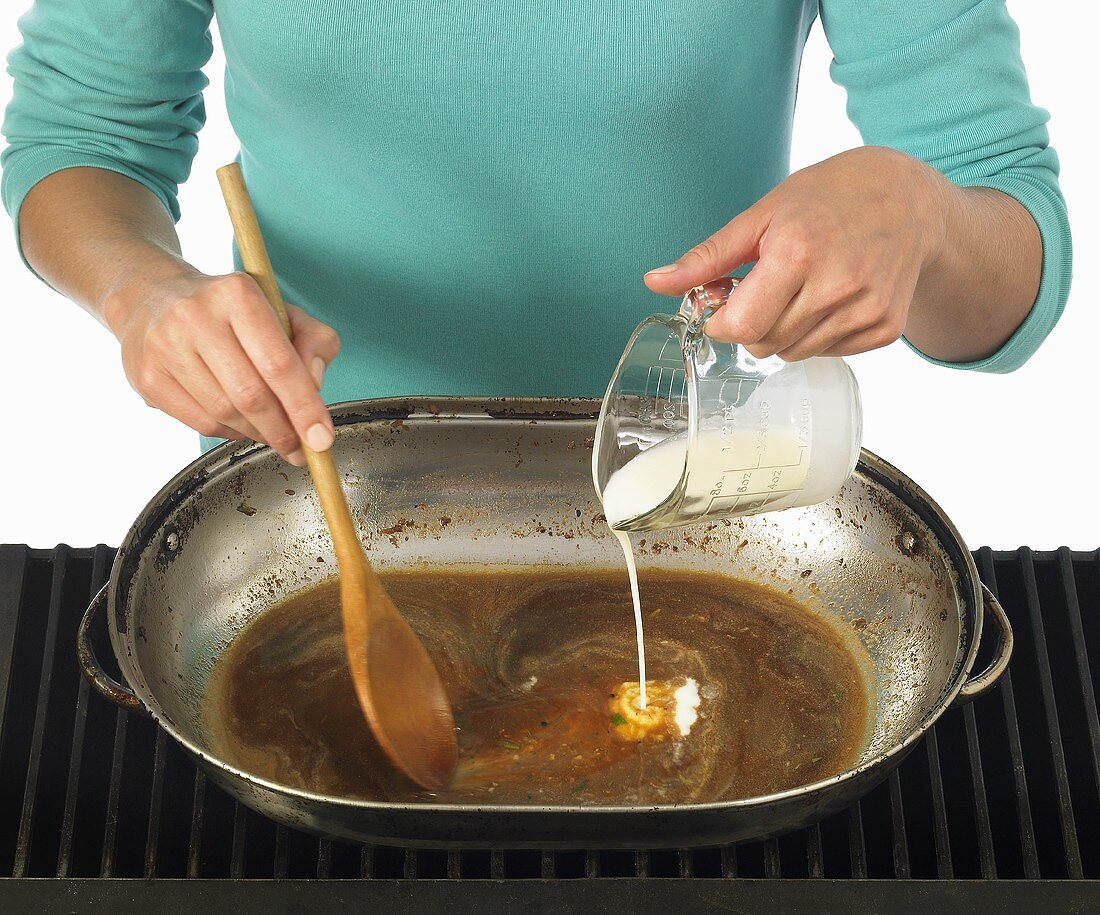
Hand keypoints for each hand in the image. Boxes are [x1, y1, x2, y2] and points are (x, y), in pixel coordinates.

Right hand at [105, 270, 340, 464]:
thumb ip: (315, 341)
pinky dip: (230, 432)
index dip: (304, 407)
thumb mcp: (282, 310)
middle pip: (251, 395)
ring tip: (271, 431)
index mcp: (238, 295)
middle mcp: (196, 317)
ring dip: (257, 433)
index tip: (321, 439)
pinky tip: (240, 423)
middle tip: (300, 447)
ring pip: (225, 413)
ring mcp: (165, 347)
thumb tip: (314, 385)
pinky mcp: (147, 376)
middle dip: (283, 430)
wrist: (152, 297)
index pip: (279, 363)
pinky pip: (201, 422)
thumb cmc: (230, 310)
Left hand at [644, 146, 947, 360]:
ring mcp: (865, 310)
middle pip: (764, 345)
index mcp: (797, 253)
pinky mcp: (884, 329)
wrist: (908, 198)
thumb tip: (654, 282)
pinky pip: (828, 352)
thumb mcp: (762, 214)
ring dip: (784, 331)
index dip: (722, 321)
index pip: (740, 327)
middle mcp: (836, 286)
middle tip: (766, 287)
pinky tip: (830, 297)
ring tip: (801, 288)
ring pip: (793, 354)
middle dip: (752, 323)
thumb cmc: (829, 198)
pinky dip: (818, 334)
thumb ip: (707, 257)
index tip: (726, 301)